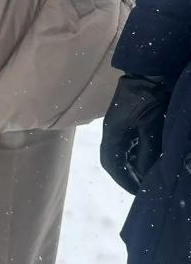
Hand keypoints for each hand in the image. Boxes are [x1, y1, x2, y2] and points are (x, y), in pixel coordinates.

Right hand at [100, 75, 169, 194]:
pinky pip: (128, 144)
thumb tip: (145, 172)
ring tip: (146, 176)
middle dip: (126, 175)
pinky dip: (136, 155)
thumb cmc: (148, 97)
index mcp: (112, 133)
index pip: (112, 164)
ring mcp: (119, 126)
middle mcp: (112, 132)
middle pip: (113, 160)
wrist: (149, 71)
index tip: (138, 192)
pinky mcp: (128, 121)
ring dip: (132, 165)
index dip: (124, 180)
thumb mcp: (150, 125)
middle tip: (142, 187)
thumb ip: (147, 150)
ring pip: (121, 152)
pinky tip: (147, 158)